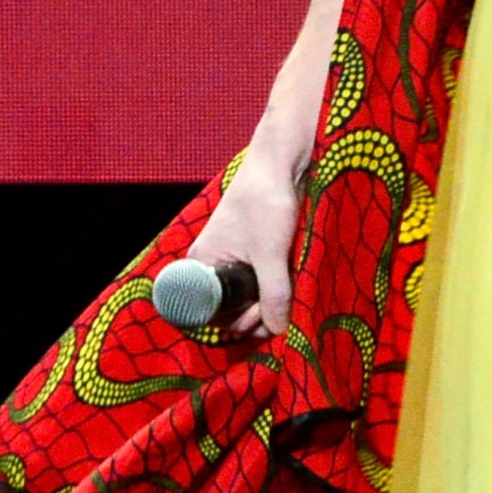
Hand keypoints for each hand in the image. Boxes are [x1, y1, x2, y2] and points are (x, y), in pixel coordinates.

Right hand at [183, 164, 298, 337]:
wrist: (282, 162)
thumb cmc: (266, 202)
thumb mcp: (270, 254)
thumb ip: (274, 294)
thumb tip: (279, 330)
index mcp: (202, 264)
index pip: (209, 313)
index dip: (234, 323)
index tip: (260, 320)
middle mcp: (213, 264)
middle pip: (229, 308)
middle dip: (253, 317)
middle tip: (277, 314)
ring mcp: (233, 258)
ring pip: (247, 296)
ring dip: (266, 305)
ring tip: (286, 303)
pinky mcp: (254, 252)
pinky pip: (258, 282)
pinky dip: (272, 290)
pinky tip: (289, 290)